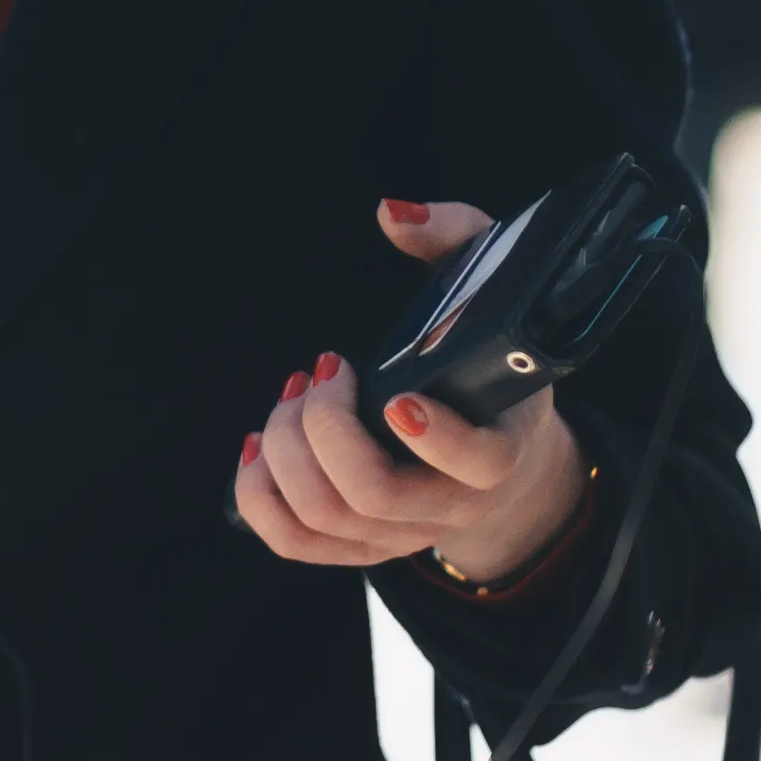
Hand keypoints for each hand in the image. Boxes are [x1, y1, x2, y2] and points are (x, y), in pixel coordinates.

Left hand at [230, 198, 591, 586]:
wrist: (501, 450)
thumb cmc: (488, 359)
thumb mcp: (495, 289)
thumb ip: (455, 237)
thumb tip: (392, 213)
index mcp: (500, 450)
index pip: (476, 464)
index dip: (434, 436)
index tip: (396, 396)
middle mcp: (453, 505)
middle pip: (370, 492)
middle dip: (323, 425)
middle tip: (322, 371)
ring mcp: (403, 535)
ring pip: (324, 517)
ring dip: (286, 448)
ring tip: (295, 395)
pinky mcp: (359, 547)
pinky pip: (294, 543)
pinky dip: (259, 494)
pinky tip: (259, 444)